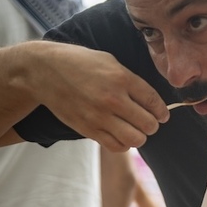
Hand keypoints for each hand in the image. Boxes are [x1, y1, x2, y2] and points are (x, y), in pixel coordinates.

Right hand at [35, 44, 169, 151]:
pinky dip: (123, 144)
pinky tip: (120, 135)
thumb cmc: (78, 63)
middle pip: (149, 124)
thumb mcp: (108, 61)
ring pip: (135, 139)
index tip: (162, 114)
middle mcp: (113, 99)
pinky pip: (116, 146)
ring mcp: (100, 116)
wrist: (44, 71)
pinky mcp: (88, 129)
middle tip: (147, 121)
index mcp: (121, 78)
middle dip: (152, 124)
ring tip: (134, 129)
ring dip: (139, 136)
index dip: (162, 111)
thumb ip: (130, 80)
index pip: (154, 101)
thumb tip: (150, 99)